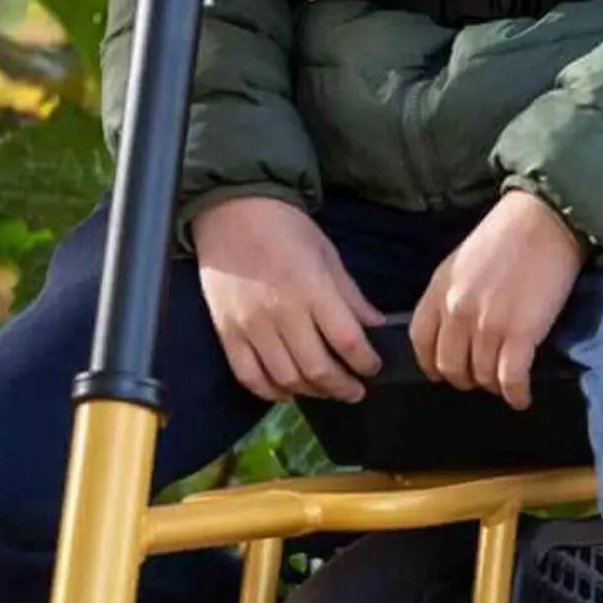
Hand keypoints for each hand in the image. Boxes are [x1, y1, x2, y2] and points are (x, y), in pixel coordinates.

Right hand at [191, 194, 385, 403]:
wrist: (229, 210)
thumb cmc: (282, 227)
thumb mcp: (326, 253)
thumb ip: (350, 295)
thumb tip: (375, 326)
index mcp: (311, 287)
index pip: (347, 341)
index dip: (366, 362)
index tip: (372, 366)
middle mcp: (281, 311)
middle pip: (318, 368)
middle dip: (343, 387)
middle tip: (355, 389)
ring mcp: (250, 324)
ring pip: (286, 378)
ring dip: (312, 392)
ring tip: (324, 388)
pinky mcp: (227, 331)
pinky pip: (249, 376)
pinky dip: (271, 391)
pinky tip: (286, 389)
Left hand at [409, 191, 587, 410]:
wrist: (544, 222)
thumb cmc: (505, 237)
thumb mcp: (461, 263)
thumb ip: (450, 295)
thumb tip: (452, 329)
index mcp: (439, 289)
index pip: (420, 340)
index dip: (430, 363)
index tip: (440, 373)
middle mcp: (457, 310)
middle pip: (449, 365)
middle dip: (463, 379)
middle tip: (478, 379)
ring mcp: (488, 324)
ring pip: (480, 376)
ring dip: (492, 385)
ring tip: (503, 383)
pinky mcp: (521, 334)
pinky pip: (510, 379)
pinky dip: (515, 394)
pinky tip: (521, 398)